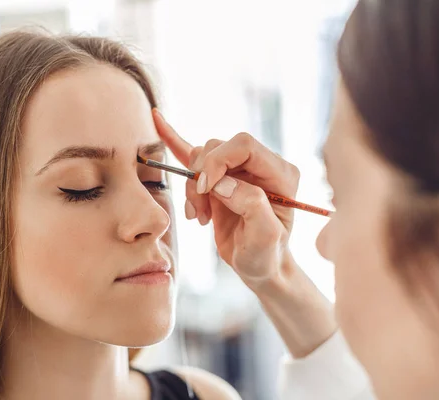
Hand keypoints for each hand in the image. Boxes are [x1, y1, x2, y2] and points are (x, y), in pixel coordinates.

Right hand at [153, 109, 300, 290]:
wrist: (258, 266)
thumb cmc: (266, 254)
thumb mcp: (266, 237)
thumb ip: (252, 205)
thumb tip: (222, 184)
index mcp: (280, 173)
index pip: (244, 145)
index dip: (219, 161)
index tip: (206, 190)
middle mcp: (259, 166)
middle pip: (220, 148)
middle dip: (202, 177)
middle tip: (200, 209)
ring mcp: (237, 170)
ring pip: (202, 157)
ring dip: (193, 186)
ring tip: (198, 215)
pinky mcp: (218, 178)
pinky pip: (193, 153)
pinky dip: (175, 140)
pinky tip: (158, 121)